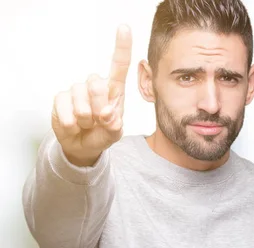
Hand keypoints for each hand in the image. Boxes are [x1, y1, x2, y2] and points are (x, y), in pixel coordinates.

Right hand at [51, 25, 131, 166]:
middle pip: (97, 85)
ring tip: (87, 124)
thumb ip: (115, 125)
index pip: (119, 66)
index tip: (124, 28)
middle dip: (99, 109)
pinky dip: (72, 125)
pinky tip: (74, 125)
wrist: (82, 145)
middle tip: (98, 121)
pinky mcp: (60, 98)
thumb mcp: (114, 132)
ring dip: (86, 120)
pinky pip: (66, 112)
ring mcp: (76, 90)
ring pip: (81, 102)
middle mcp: (95, 85)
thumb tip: (107, 114)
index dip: (122, 47)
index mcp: (114, 90)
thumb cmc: (102, 133)